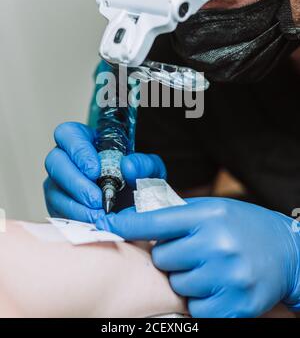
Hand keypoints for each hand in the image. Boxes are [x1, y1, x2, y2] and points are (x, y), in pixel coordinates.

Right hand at [44, 122, 165, 221]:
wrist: (137, 208)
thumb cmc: (137, 181)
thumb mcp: (150, 169)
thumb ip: (145, 164)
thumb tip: (127, 166)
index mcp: (84, 140)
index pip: (68, 134)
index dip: (77, 150)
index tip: (95, 170)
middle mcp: (66, 159)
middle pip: (55, 162)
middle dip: (75, 182)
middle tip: (96, 199)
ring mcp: (59, 183)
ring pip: (53, 190)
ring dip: (75, 205)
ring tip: (98, 215)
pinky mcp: (58, 206)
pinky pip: (58, 212)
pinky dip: (75, 219)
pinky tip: (93, 223)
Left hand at [95, 197, 299, 316]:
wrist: (286, 251)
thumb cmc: (243, 226)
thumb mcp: (213, 209)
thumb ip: (178, 215)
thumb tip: (135, 221)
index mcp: (209, 216)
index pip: (156, 221)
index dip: (127, 224)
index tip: (107, 224)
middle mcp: (217, 244)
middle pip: (162, 258)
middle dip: (168, 256)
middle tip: (187, 251)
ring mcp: (227, 276)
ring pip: (177, 285)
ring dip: (184, 279)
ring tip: (205, 267)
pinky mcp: (236, 304)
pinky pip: (195, 309)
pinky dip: (199, 300)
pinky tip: (213, 285)